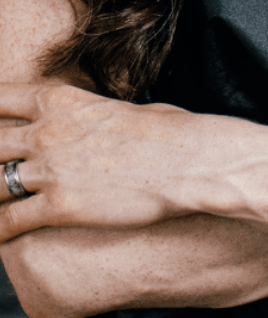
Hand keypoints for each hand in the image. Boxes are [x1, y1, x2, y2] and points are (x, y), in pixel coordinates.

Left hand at [0, 83, 201, 241]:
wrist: (182, 159)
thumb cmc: (159, 131)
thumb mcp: (110, 106)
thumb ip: (80, 113)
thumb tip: (79, 120)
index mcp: (58, 100)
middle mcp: (46, 131)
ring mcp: (50, 169)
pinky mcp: (59, 206)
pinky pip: (10, 222)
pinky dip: (0, 230)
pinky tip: (0, 234)